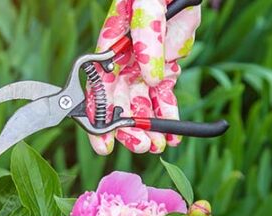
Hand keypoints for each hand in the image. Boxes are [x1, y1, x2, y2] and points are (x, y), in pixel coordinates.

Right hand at [86, 0, 200, 154]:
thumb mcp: (148, 6)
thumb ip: (148, 39)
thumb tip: (151, 77)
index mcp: (110, 47)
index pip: (99, 87)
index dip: (98, 115)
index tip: (104, 141)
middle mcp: (123, 61)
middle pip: (120, 101)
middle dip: (128, 127)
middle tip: (141, 145)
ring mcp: (144, 67)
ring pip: (142, 104)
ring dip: (149, 126)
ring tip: (157, 145)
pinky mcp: (164, 70)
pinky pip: (164, 97)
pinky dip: (168, 117)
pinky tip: (173, 137)